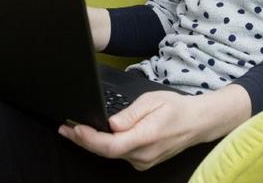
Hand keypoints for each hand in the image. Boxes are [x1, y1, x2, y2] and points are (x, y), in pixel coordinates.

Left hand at [58, 85, 250, 169]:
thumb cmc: (176, 108)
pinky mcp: (143, 162)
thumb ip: (130, 113)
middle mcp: (144, 154)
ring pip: (111, 154)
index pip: (111, 145)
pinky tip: (95, 137)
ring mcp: (143, 161)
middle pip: (106, 152)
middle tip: (65, 128)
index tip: (75, 129)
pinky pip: (119, 155)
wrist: (196, 123)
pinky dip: (104, 146)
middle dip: (83, 140)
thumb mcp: (152, 101)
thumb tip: (111, 123)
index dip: (90, 139)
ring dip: (92, 143)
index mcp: (146, 137)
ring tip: (75, 130)